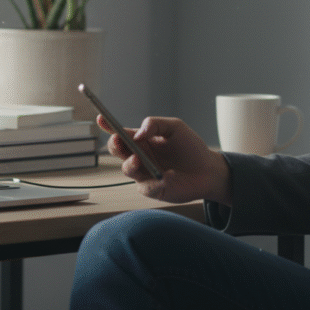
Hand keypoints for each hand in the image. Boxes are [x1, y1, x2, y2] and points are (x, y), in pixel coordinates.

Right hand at [100, 115, 231, 205]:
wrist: (207, 170)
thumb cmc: (190, 147)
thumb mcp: (175, 127)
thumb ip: (155, 124)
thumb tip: (138, 133)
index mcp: (141, 140)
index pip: (120, 132)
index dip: (108, 126)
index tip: (101, 119)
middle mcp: (139, 156)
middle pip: (117, 150)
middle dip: (114, 145)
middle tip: (118, 139)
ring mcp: (144, 174)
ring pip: (127, 169)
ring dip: (130, 164)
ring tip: (139, 160)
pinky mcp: (152, 190)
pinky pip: (146, 187)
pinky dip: (154, 182)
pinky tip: (167, 176)